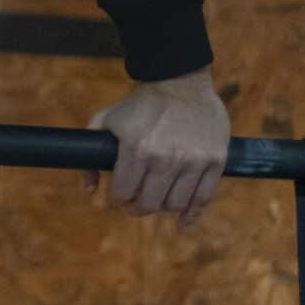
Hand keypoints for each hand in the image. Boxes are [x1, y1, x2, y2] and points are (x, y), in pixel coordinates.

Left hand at [83, 68, 229, 228]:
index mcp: (137, 149)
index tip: (120, 196)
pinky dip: (191, 216)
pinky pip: (203, 199)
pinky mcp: (215, 160)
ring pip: (174, 204)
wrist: (179, 80)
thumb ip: (90, 155)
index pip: (123, 193)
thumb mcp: (105, 120)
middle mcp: (166, 158)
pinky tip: (181, 224)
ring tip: (156, 199)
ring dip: (162, 207)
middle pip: (149, 204)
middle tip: (136, 203)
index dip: (118, 198)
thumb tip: (89, 190)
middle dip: (137, 207)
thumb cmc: (139, 103)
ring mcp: (193, 160)